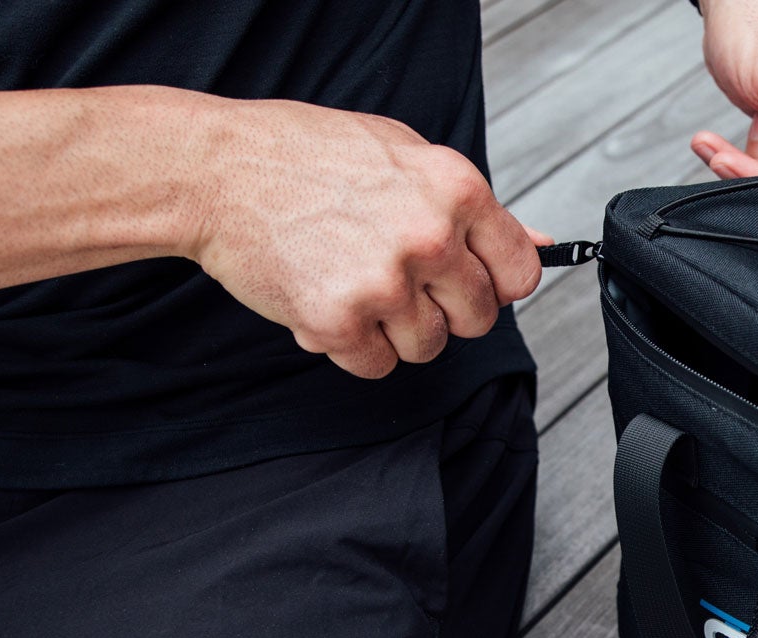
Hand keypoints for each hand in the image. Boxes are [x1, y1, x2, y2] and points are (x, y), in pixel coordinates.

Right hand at [186, 100, 545, 378]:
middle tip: (395, 279)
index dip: (493, 284)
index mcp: (455, 190)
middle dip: (442, 309)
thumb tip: (540, 244)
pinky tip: (325, 298)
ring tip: (352, 281)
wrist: (217, 171)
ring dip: (393, 330)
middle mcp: (429, 238)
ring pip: (427, 347)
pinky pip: (375, 364)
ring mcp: (384, 283)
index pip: (519, 273)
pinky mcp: (339, 322)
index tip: (465, 280)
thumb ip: (475, 208)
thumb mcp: (404, 153)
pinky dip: (352, 346)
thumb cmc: (303, 155)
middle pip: (477, 318)